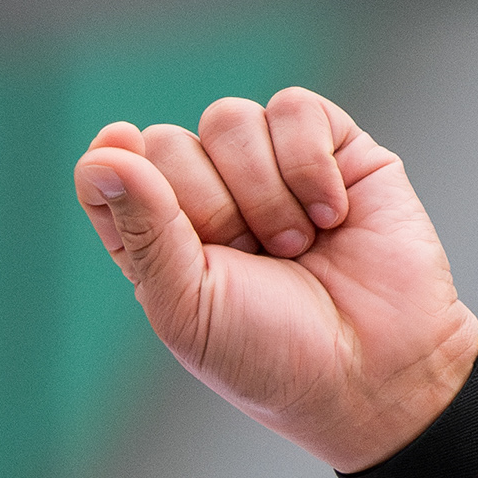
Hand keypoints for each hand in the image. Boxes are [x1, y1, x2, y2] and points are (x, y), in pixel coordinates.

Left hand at [74, 89, 477, 472]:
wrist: (376, 369)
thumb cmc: (274, 354)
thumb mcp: (189, 305)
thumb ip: (143, 228)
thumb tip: (101, 156)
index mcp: (160, 239)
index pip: (111, 174)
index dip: (113, 167)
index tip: (121, 167)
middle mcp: (210, 195)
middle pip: (168, 141)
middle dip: (208, 205)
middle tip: (250, 258)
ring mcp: (269, 167)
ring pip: (228, 119)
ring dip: (261, 192)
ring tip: (294, 246)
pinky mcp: (332, 147)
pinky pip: (293, 109)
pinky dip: (308, 165)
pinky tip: (332, 215)